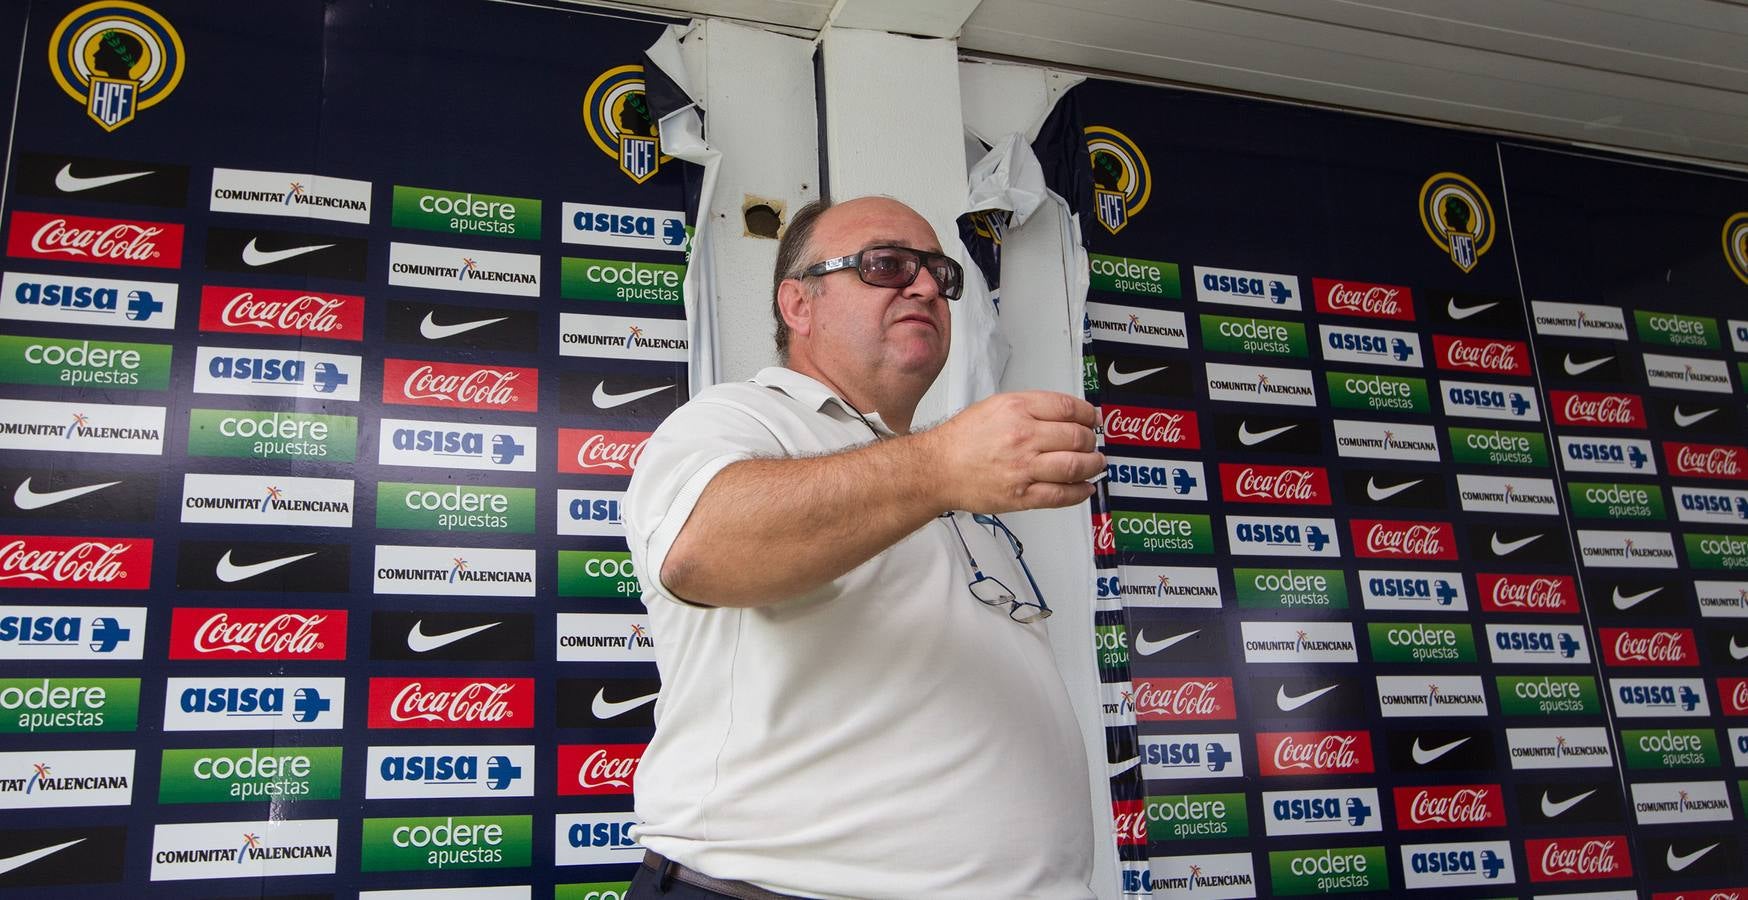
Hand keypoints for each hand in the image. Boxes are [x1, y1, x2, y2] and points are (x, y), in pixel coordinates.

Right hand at [920, 391, 1103, 512]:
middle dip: (1090, 441)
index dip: (1088, 415)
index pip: (1068, 408)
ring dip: (1092, 465)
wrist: (937, 469)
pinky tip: (1085, 487)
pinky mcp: (1021, 495)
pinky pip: (1061, 495)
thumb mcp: (995, 407)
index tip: (1092, 420)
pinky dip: (1080, 492)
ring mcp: (1023, 467)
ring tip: (1094, 464)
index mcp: (1016, 409)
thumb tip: (1065, 415)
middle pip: (1076, 436)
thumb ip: (1030, 408)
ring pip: (1075, 466)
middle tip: (1091, 444)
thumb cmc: (962, 440)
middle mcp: (1022, 436)